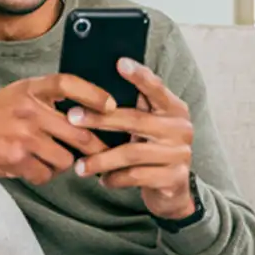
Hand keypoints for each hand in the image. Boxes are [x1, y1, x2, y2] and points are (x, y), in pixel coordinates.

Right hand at [0, 74, 113, 184]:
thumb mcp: (22, 93)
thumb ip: (51, 98)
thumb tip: (95, 111)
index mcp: (32, 89)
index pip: (67, 84)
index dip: (93, 94)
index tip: (112, 105)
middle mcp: (28, 109)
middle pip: (78, 131)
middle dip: (96, 147)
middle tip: (105, 153)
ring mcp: (22, 135)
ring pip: (65, 158)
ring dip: (64, 163)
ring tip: (51, 157)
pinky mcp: (15, 158)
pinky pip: (45, 174)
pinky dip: (43, 174)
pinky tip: (33, 166)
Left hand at [69, 58, 195, 218]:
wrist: (173, 191)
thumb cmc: (152, 150)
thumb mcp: (149, 126)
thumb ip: (136, 108)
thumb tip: (96, 88)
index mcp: (174, 109)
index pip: (156, 88)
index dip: (139, 76)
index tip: (119, 62)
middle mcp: (181, 128)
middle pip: (136, 120)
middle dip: (100, 119)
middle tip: (72, 118)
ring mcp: (180, 154)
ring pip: (132, 153)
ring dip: (101, 159)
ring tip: (79, 166)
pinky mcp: (174, 179)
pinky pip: (136, 177)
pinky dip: (115, 178)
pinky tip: (102, 179)